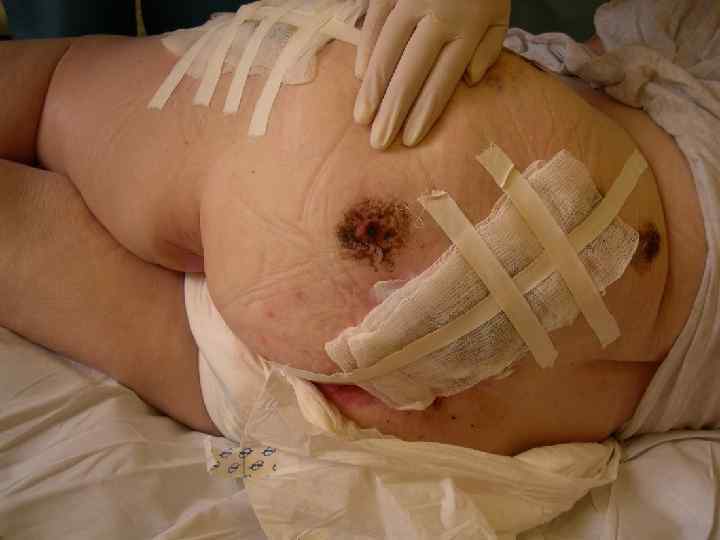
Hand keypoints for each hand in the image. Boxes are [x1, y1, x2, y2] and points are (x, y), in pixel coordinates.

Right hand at [354, 0, 509, 149]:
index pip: (441, 81)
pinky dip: (366, 49)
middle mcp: (438, 17)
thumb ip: (490, 49)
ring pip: (387, 51)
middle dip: (393, 111)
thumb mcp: (500, 13)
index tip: (409, 140)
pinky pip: (374, 21)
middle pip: (411, 73)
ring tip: (362, 117)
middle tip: (378, 142)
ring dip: (373, 87)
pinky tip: (360, 77)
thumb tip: (468, 82)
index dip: (424, 113)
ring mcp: (411, 0)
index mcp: (467, 29)